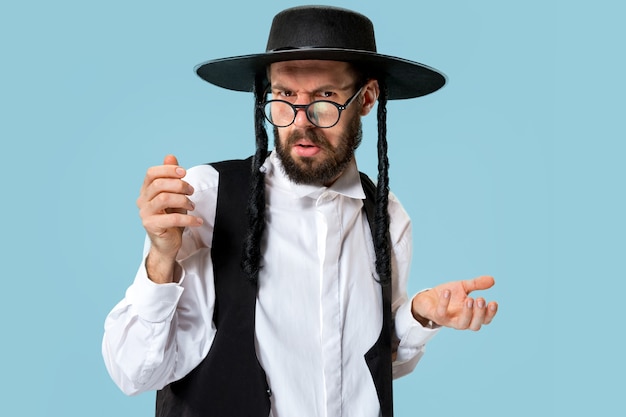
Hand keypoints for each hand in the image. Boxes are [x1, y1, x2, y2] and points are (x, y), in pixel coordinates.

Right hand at [136, 155, 202, 282]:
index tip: (184, 172)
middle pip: (158, 184)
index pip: (151, 173)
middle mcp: (142, 201)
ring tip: (192, 205)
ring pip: (164, 199)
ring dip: (183, 200)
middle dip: (179, 185)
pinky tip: (197, 221)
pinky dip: (188, 219)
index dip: (168, 170)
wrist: (168, 243)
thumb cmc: (171, 217)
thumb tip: (170, 156)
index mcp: (146, 190)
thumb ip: (172, 177)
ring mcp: (145, 214)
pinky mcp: (152, 226)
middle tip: (192, 191)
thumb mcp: (175, 195)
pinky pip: (171, 219)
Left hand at [411, 276, 497, 330]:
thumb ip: (476, 284)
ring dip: (467, 313)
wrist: (427, 298)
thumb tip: (492, 280)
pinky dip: (444, 302)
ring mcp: (449, 321)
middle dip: (480, 314)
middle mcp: (461, 321)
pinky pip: (441, 313)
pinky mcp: (437, 317)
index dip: (490, 314)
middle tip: (481, 300)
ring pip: (461, 324)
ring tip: (469, 299)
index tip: (493, 302)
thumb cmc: (448, 295)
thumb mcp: (463, 287)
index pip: (484, 320)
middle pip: (475, 325)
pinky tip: (447, 291)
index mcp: (470, 315)